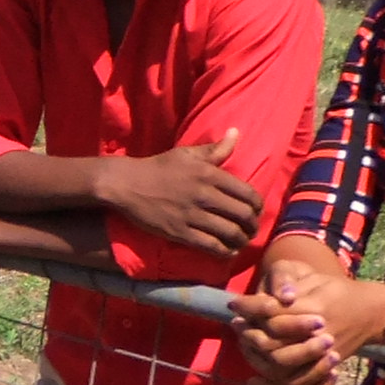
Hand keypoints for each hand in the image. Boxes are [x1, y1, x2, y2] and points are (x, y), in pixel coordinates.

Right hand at [100, 130, 263, 255]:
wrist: (127, 184)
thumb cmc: (158, 167)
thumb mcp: (187, 154)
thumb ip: (215, 149)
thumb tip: (236, 132)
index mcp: (210, 174)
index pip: (248, 194)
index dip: (258, 207)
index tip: (256, 212)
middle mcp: (205, 195)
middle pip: (243, 216)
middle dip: (252, 226)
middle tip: (251, 229)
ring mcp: (192, 215)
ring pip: (230, 233)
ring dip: (241, 240)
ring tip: (241, 241)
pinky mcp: (180, 232)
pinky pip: (211, 246)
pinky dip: (225, 252)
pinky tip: (228, 252)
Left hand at [228, 261, 384, 384]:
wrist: (372, 313)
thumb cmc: (338, 290)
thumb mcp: (315, 278)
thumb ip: (293, 283)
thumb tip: (280, 296)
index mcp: (315, 309)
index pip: (273, 314)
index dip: (249, 308)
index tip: (233, 303)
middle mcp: (317, 336)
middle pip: (273, 344)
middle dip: (250, 335)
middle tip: (237, 324)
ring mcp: (321, 355)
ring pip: (281, 367)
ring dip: (257, 358)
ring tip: (244, 344)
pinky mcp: (323, 368)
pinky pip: (296, 384)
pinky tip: (253, 380)